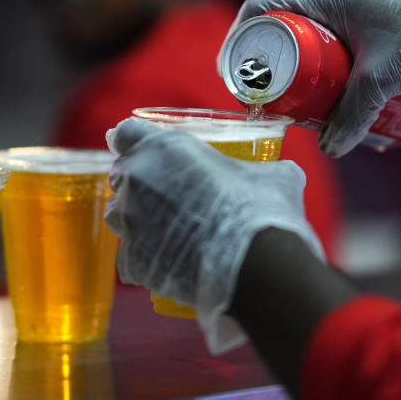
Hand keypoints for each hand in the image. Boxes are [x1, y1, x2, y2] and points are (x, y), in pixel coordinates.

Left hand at [105, 118, 324, 352]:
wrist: (258, 266)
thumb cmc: (262, 208)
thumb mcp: (271, 175)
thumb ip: (260, 168)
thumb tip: (281, 174)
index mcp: (164, 148)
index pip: (127, 133)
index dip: (135, 141)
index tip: (145, 150)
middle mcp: (138, 181)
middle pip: (122, 175)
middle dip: (139, 183)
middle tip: (169, 195)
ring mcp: (130, 224)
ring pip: (119, 216)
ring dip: (137, 219)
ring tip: (169, 232)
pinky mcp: (132, 262)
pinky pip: (131, 257)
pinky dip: (147, 259)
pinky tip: (172, 263)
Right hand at [221, 0, 400, 156]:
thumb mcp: (383, 77)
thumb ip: (354, 113)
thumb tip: (331, 148)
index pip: (260, 8)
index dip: (240, 41)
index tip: (235, 75)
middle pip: (279, 22)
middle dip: (270, 61)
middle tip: (269, 95)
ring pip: (303, 27)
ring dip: (296, 59)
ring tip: (298, 95)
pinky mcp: (362, 3)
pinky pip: (324, 26)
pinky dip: (318, 52)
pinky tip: (325, 79)